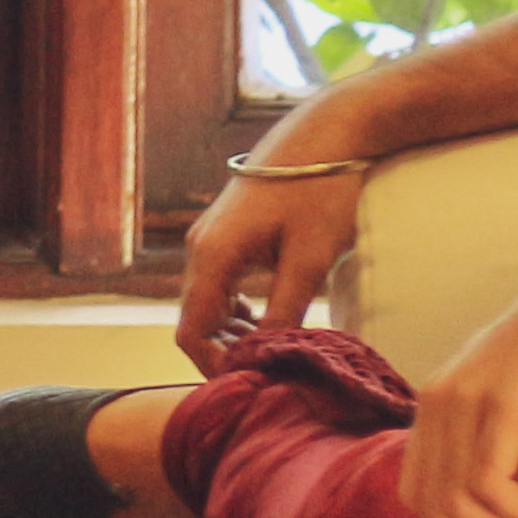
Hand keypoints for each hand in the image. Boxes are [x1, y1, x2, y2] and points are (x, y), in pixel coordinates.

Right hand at [174, 138, 373, 362]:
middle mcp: (200, 246)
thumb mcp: (310, 259)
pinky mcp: (227, 229)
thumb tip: (267, 359)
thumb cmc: (320, 191)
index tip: (252, 385)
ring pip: (206, 301)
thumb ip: (285, 312)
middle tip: (267, 376)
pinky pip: (218, 282)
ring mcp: (210, 235)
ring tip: (272, 354)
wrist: (327, 131)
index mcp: (213, 255)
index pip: (190, 331)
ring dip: (231, 333)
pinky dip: (234, 310)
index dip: (213, 366)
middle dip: (224, 352)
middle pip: (194, 318)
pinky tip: (266, 319)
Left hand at [400, 255, 517, 517]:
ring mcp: (465, 402)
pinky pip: (488, 485)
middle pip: (428, 507)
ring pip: (456, 503)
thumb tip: (495, 512)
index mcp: (434, 407)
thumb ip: (493, 451)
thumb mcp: (516, 413)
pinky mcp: (502, 404)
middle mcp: (437, 403)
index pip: (414, 494)